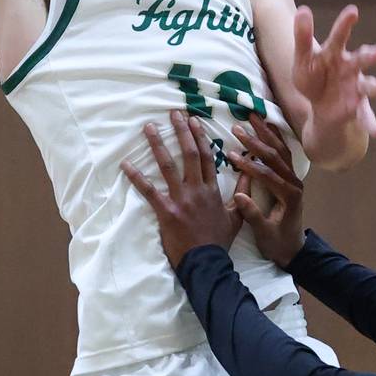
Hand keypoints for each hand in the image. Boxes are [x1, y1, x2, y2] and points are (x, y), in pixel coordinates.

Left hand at [122, 112, 240, 267]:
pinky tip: (126, 164)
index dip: (200, 136)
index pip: (208, 157)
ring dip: (158, 145)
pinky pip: (149, 191)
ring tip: (149, 128)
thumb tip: (249, 173)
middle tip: (173, 114)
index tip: (193, 120)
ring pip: (168, 166)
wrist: (207, 262)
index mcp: (213, 190)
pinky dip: (137, 177)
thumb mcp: (236, 216)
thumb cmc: (219, 241)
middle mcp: (197, 190)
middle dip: (181, 132)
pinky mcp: (166, 211)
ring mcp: (181, 199)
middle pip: (190, 154)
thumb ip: (242, 193)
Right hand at [229, 116, 305, 268]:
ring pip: (281, 150)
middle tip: (238, 128)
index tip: (231, 155)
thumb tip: (240, 197)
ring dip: (267, 133)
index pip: (267, 175)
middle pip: (276, 156)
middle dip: (256, 141)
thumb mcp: (264, 233)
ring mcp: (295, 179)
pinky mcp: (291, 178)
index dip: (249, 164)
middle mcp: (295, 183)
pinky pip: (284, 153)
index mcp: (289, 196)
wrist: (294, 251)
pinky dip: (275, 138)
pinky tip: (267, 126)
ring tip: (253, 117)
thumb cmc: (278, 244)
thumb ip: (253, 214)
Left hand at [292, 4, 375, 155]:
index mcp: (336, 53)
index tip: (353, 11)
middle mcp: (352, 69)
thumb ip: (302, 37)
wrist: (321, 104)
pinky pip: (367, 118)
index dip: (345, 24)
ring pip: (370, 87)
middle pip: (362, 60)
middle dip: (372, 56)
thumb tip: (303, 9)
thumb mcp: (303, 59)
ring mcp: (357, 89)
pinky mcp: (357, 109)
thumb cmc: (314, 76)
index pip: (340, 36)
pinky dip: (373, 126)